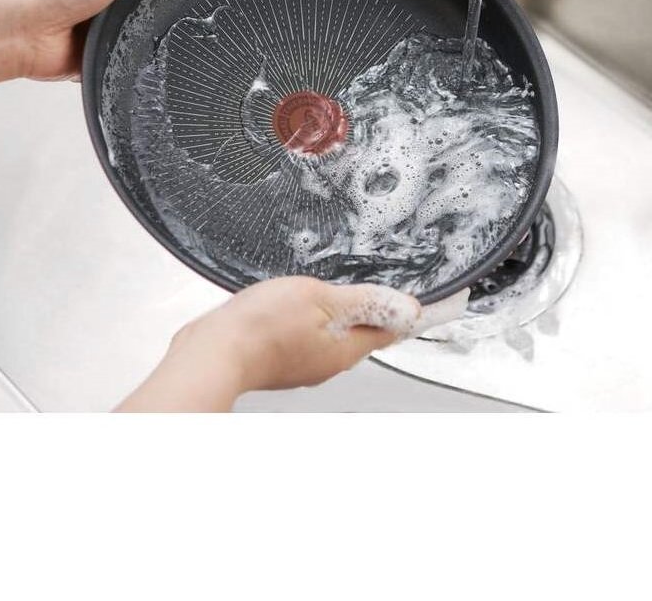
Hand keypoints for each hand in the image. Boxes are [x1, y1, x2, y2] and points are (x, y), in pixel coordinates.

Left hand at [2, 0, 177, 80]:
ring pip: (133, 38)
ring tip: (128, 34)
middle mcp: (99, 2)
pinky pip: (117, 65)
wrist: (23, 31)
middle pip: (143, 9)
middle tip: (155, 12)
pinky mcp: (90, 59)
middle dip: (151, 14)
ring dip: (134, 40)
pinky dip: (119, 64)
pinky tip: (116, 55)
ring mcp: (94, 32)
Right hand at [115, 277, 422, 411]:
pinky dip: (314, 317)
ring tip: (347, 289)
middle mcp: (329, 362)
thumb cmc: (260, 327)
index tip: (440, 302)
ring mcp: (304, 361)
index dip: (416, 312)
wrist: (211, 352)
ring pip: (336, 333)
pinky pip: (309, 333)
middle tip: (394, 288)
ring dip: (344, 312)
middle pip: (366, 332)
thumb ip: (364, 301)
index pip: (395, 329)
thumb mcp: (322, 300)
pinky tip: (301, 301)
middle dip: (378, 310)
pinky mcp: (279, 356)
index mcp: (347, 348)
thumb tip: (407, 307)